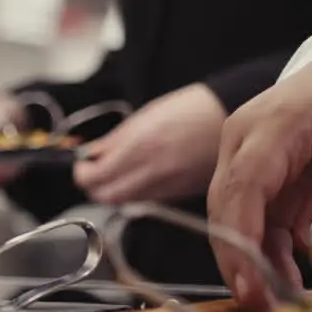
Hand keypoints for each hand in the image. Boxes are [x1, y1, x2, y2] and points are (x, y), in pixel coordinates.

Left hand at [73, 84, 225, 203]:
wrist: (229, 117)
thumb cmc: (189, 109)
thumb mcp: (145, 116)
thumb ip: (115, 140)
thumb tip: (90, 154)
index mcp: (140, 147)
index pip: (94, 178)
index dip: (81, 173)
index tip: (82, 165)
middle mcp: (152, 172)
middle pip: (106, 197)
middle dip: (94, 187)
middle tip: (94, 172)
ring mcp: (167, 186)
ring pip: (125, 202)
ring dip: (114, 190)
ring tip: (116, 172)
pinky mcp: (179, 194)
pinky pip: (147, 200)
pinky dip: (135, 192)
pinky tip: (139, 175)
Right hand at [207, 52, 311, 310]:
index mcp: (273, 124)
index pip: (243, 187)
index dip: (241, 240)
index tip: (251, 282)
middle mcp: (243, 140)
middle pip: (225, 209)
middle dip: (239, 263)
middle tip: (264, 307)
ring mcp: (243, 157)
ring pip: (232, 219)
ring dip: (252, 262)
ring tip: (281, 300)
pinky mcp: (254, 174)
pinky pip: (250, 219)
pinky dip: (263, 251)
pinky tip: (282, 278)